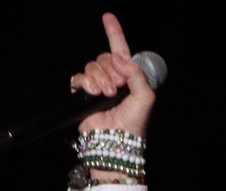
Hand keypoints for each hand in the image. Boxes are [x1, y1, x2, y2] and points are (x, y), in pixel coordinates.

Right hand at [69, 13, 154, 135]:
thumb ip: (137, 73)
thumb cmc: (134, 123)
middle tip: (119, 86)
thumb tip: (120, 58)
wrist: (117, 139)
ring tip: (108, 95)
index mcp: (128, 77)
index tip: (108, 17)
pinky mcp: (83, 93)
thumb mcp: (145, 96)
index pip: (121, 51)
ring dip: (101, 78)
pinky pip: (80, 76)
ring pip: (93, 65)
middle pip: (105, 57)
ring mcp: (97, 85)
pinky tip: (95, 93)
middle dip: (112, 69)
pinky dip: (87, 82)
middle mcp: (112, 79)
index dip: (114, 33)